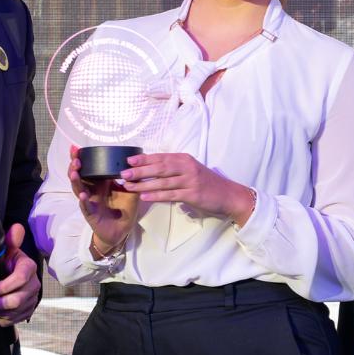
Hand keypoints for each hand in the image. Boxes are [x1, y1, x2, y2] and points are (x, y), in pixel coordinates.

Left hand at [0, 223, 40, 326]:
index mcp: (28, 268)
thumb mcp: (8, 251)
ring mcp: (31, 300)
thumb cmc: (7, 263)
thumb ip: (11, 241)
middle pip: (17, 300)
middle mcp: (34, 285)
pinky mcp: (27, 311)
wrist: (13, 277)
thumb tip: (17, 227)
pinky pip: (13, 320)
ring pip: (14, 312)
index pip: (20, 279)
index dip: (4, 287)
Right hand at [69, 145, 138, 250]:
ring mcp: (89, 202)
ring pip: (79, 190)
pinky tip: (84, 195)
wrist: (122, 229)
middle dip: (74, 167)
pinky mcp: (91, 214)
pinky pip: (86, 207)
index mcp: (99, 183)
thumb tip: (137, 162)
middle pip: (78, 176)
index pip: (87, 168)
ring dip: (76, 181)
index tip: (76, 148)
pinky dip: (84, 201)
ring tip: (75, 173)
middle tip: (75, 159)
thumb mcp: (131, 191)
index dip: (79, 158)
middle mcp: (92, 190)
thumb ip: (133, 178)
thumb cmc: (124, 209)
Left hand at [121, 152, 253, 225]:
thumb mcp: (191, 171)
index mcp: (185, 159)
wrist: (229, 195)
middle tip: (124, 173)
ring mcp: (190, 181)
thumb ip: (174, 169)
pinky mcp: (193, 194)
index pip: (161, 157)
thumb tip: (151, 170)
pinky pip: (171, 195)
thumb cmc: (208, 183)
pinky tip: (145, 197)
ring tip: (129, 187)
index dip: (144, 158)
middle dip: (140, 170)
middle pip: (159, 168)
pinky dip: (157, 195)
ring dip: (144, 184)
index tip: (128, 160)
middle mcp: (187, 167)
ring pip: (163, 182)